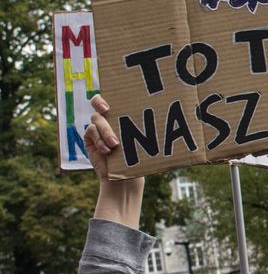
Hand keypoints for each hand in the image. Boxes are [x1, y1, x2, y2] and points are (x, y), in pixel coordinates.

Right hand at [83, 96, 143, 227]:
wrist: (127, 178)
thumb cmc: (139, 158)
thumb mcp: (145, 142)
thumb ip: (149, 130)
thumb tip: (172, 120)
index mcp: (122, 114)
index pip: (113, 96)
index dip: (111, 94)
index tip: (112, 101)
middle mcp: (107, 118)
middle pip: (97, 102)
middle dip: (99, 103)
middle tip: (107, 110)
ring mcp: (97, 129)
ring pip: (96, 120)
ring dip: (105, 130)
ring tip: (115, 144)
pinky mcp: (90, 140)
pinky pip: (90, 133)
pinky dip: (99, 140)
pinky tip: (107, 150)